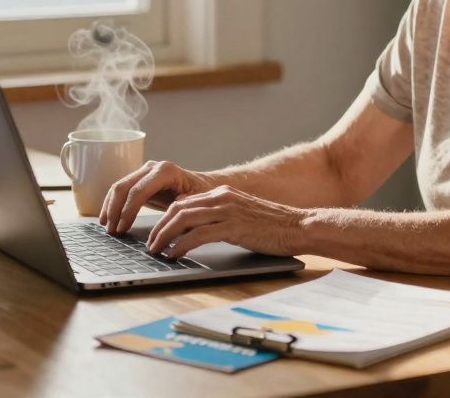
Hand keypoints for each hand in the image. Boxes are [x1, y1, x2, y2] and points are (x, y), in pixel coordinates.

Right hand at [99, 160, 212, 234]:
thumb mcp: (196, 202)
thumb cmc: (202, 194)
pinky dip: (112, 204)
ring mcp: (145, 171)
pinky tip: (108, 218)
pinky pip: (121, 191)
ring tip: (107, 227)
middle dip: (114, 210)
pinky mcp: (140, 180)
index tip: (122, 228)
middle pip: (124, 187)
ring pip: (119, 188)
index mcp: (166, 171)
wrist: (204, 185)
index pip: (138, 191)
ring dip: (110, 208)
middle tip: (111, 231)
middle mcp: (153, 167)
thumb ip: (181, 208)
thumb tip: (169, 218)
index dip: (127, 211)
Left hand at [145, 185, 306, 258]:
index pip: (183, 202)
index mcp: (222, 193)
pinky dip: (181, 245)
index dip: (164, 218)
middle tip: (150, 245)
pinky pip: (198, 235)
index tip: (155, 234)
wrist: (300, 226)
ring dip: (164, 236)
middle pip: (177, 209)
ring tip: (156, 251)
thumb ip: (220, 218)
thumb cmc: (273, 226)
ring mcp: (228, 211)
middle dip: (158, 228)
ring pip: (183, 219)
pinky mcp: (234, 227)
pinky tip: (175, 255)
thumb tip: (196, 232)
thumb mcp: (242, 216)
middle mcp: (222, 197)